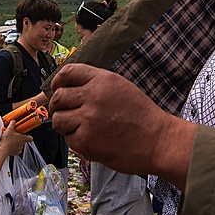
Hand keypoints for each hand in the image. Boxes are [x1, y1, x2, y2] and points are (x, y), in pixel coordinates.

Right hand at [0, 121, 32, 157]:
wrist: (3, 148)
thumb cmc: (7, 139)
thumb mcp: (10, 129)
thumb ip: (13, 124)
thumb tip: (13, 121)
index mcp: (23, 138)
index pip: (30, 138)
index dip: (29, 137)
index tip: (27, 135)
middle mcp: (22, 144)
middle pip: (24, 141)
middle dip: (20, 139)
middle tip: (15, 136)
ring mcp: (19, 148)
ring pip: (20, 145)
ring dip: (17, 143)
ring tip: (11, 140)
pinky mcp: (15, 152)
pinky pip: (16, 150)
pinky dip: (14, 148)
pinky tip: (10, 146)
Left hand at [48, 64, 193, 185]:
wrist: (158, 142)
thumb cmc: (142, 117)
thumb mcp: (121, 88)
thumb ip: (96, 84)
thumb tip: (68, 87)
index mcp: (102, 79)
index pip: (67, 72)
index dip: (57, 81)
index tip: (57, 89)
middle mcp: (93, 96)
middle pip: (58, 96)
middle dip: (57, 106)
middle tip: (64, 113)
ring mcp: (88, 118)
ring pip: (58, 119)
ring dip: (64, 124)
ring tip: (77, 128)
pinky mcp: (86, 140)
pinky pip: (68, 138)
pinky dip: (75, 141)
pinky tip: (91, 141)